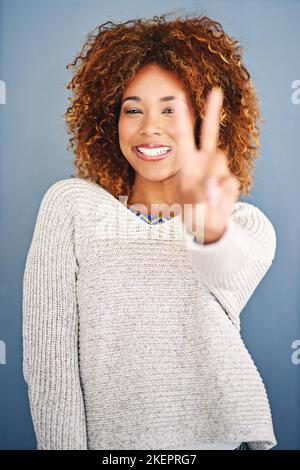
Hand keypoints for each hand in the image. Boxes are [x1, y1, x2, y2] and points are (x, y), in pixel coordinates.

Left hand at [176, 87, 239, 243]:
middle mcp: (203, 161)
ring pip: (220, 161)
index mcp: (188, 162)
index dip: (181, 119)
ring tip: (205, 195)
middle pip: (209, 133)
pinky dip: (221, 196)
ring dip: (212, 177)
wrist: (205, 226)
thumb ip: (200, 188)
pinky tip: (216, 202)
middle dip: (212, 111)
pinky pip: (228, 184)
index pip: (185, 138)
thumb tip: (215, 181)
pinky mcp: (229, 182)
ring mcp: (217, 170)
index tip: (176, 99)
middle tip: (216, 90)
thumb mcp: (188, 199)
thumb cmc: (190, 210)